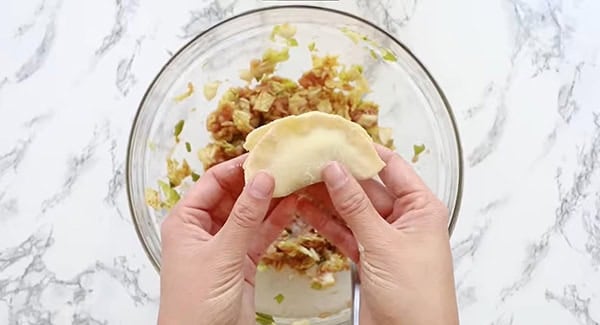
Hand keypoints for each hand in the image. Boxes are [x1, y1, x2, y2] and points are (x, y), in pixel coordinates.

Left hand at [158, 155, 295, 324]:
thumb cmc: (195, 305)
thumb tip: (262, 179)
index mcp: (186, 221)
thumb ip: (245, 217)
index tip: (264, 155)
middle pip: (233, 195)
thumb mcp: (222, 255)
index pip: (213, 182)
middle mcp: (203, 229)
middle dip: (257, 182)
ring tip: (294, 180)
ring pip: (250, 214)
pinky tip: (293, 206)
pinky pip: (259, 234)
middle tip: (284, 166)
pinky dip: (275, 221)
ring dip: (270, 200)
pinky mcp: (242, 261)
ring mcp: (224, 245)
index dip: (238, 167)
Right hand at [297, 145, 458, 324]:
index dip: (364, 151)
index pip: (391, 167)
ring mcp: (384, 238)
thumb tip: (335, 171)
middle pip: (367, 187)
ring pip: (352, 210)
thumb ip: (356, 207)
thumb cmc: (417, 296)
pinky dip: (326, 222)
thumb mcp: (384, 244)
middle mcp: (403, 218)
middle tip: (310, 159)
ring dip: (327, 198)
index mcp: (421, 207)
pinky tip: (305, 208)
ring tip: (300, 179)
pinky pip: (344, 232)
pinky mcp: (368, 257)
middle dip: (339, 174)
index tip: (338, 138)